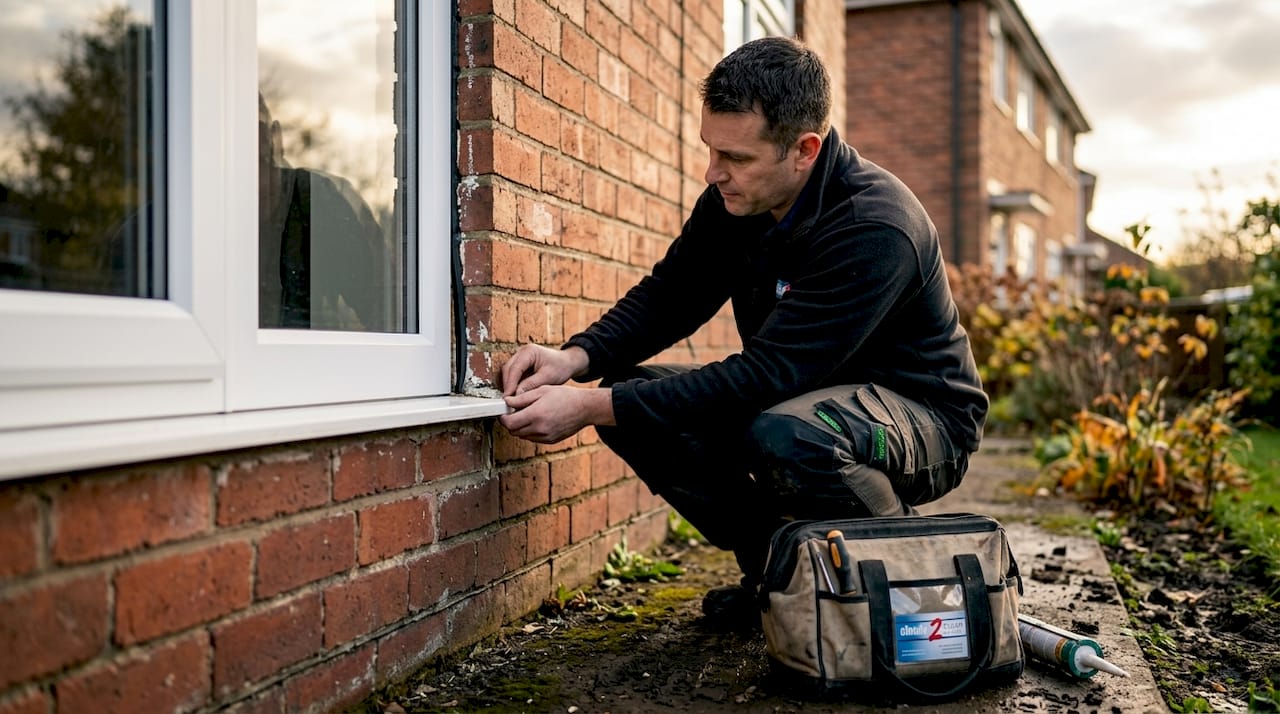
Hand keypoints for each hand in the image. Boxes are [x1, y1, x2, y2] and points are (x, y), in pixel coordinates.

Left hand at [499, 385, 613, 443]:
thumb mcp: (542, 391)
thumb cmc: (565, 396)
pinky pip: (533, 438)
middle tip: (513, 413)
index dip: (503, 418)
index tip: (503, 413)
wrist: (585, 408)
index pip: (509, 423)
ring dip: (520, 428)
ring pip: (523, 436)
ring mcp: (546, 437)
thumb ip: (522, 398)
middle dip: (510, 423)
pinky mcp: (550, 441)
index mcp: (536, 414)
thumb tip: (507, 402)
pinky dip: (530, 431)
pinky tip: (537, 421)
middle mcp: (540, 428)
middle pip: (514, 432)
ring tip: (527, 415)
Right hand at [500, 344, 588, 395]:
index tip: (508, 397)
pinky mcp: (520, 365)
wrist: (566, 363)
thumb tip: (516, 395)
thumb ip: (531, 385)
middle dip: (507, 385)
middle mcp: (521, 352)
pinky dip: (513, 385)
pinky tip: (515, 395)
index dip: (510, 384)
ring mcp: (519, 358)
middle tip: (508, 401)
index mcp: (529, 351)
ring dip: (508, 385)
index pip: (515, 368)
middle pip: (508, 369)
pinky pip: (512, 375)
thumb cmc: (560, 367)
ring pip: (508, 372)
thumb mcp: (548, 377)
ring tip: (511, 400)